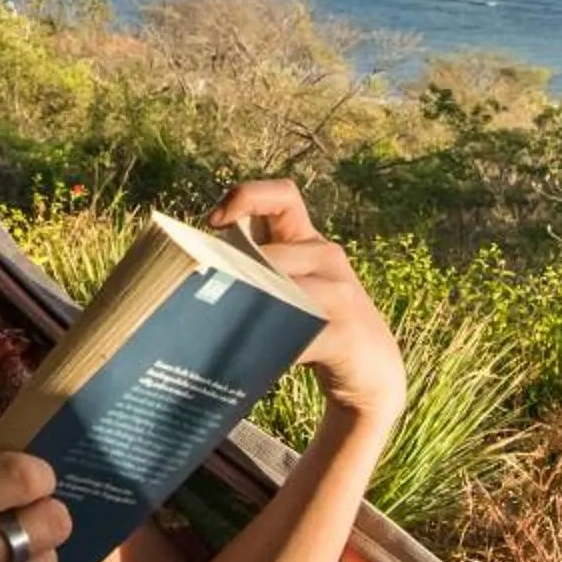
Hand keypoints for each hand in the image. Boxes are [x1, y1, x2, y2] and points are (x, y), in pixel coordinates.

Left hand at [207, 179, 405, 426]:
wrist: (373, 366)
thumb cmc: (314, 321)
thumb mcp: (288, 285)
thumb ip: (253, 269)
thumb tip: (189, 270)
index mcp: (307, 239)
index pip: (282, 194)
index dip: (245, 196)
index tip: (213, 222)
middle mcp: (325, 256)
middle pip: (269, 254)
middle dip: (232, 274)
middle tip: (202, 294)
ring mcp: (340, 293)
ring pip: (282, 290)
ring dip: (249, 307)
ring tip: (222, 327)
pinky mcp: (345, 332)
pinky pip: (300, 333)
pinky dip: (275, 345)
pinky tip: (259, 358)